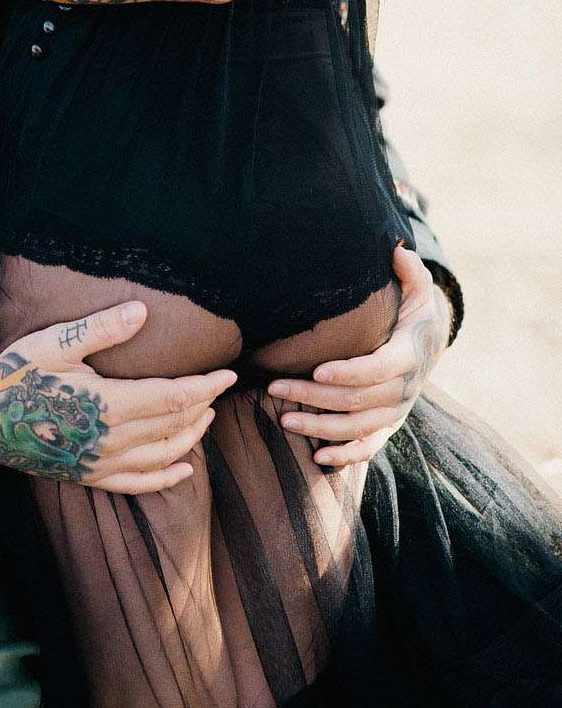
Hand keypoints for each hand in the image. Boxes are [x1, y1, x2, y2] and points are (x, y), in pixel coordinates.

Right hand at [0, 300, 237, 494]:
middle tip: (220, 388)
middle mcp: (112, 440)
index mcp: (110, 405)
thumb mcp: (57, 343)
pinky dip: (166, 478)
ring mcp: (102, 463)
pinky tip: (184, 470)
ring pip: (163, 455)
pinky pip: (139, 485)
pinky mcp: (91, 476)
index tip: (227, 373)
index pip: (174, 398)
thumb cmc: (19, 375)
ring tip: (207, 417)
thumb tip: (142, 312)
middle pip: (173, 426)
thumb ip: (102, 329)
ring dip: (190, 437)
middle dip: (202, 406)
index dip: (205, 386)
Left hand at [266, 243, 451, 468]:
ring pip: (358, 428)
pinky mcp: (388, 425)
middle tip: (276, 386)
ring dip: (321, 428)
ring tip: (284, 420)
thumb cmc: (413, 312)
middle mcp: (403, 389)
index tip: (317, 370)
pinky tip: (317, 457)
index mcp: (407, 355)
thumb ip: (410, 270)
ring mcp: (395, 411)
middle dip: (315, 397)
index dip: (349, 372)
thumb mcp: (417, 289)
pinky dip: (346, 456)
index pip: (378, 369)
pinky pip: (369, 447)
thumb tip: (398, 249)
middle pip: (358, 400)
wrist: (432, 345)